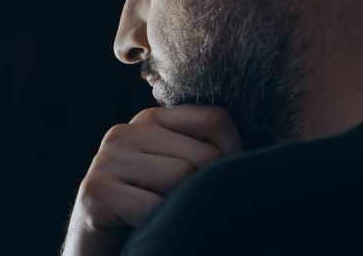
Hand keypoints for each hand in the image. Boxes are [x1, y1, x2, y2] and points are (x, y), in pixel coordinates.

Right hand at [60, 105, 242, 255]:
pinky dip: (163, 227)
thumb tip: (266, 157)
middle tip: (189, 215)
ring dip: (183, 211)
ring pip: (182, 176)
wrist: (100, 255)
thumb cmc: (151, 218)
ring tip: (168, 222)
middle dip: (208, 191)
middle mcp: (124, 132)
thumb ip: (205, 155)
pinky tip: (148, 232)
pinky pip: (154, 207)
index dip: (232, 156)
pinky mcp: (96, 192)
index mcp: (149, 121)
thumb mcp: (180, 178)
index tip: (215, 189)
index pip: (215, 119)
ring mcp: (106, 160)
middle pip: (203, 155)